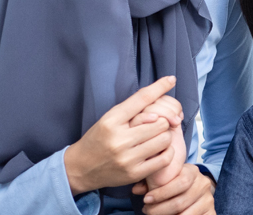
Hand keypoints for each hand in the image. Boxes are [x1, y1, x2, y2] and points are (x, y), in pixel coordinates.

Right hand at [65, 76, 178, 194]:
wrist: (80, 168)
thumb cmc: (98, 139)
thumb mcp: (109, 119)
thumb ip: (131, 111)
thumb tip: (158, 105)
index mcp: (111, 121)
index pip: (141, 99)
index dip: (160, 87)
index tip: (171, 79)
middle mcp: (119, 139)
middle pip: (159, 122)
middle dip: (162, 121)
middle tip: (157, 124)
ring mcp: (127, 158)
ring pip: (164, 140)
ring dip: (165, 136)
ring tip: (157, 137)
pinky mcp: (134, 173)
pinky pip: (164, 159)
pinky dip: (167, 152)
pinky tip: (159, 150)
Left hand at [133, 162, 215, 214]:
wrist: (196, 188)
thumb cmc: (176, 182)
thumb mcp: (166, 178)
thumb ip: (151, 181)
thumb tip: (136, 189)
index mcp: (192, 172)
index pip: (180, 182)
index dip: (162, 193)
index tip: (145, 199)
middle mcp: (203, 184)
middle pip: (180, 201)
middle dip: (159, 209)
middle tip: (147, 211)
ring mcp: (208, 199)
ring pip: (186, 214)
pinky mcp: (211, 212)